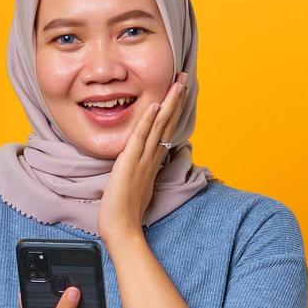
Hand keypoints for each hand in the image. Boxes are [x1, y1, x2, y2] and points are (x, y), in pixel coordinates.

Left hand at [98, 71, 188, 243]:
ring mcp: (142, 160)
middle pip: (167, 123)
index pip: (165, 130)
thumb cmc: (125, 212)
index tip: (179, 93)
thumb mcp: (134, 185)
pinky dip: (148, 120)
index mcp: (151, 162)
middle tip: (185, 79)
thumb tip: (138, 163)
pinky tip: (154, 105)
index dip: (173, 111)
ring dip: (169, 103)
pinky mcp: (130, 163)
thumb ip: (138, 171)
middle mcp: (150, 158)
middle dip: (176, 100)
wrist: (122, 228)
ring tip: (178, 84)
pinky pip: (140, 138)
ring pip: (159, 126)